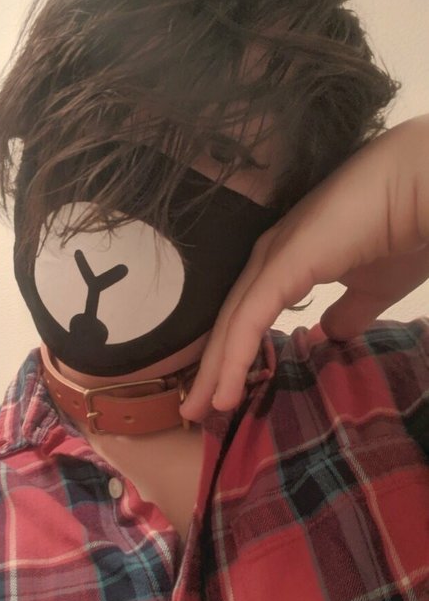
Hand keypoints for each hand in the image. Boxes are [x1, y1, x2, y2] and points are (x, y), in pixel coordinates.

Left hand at [180, 115, 428, 421]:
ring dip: (214, 368)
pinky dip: (234, 355)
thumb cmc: (403, 231)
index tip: (224, 393)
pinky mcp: (284, 263)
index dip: (233, 353)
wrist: (425, 190)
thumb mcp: (372, 289)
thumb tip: (332, 334)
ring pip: (233, 322)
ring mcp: (274, 257)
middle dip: (211, 367)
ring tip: (198, 409)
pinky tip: (226, 390)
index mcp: (287, 261)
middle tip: (195, 409)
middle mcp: (271, 257)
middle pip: (231, 321)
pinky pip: (250, 317)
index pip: (249, 314)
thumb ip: (348, 312)